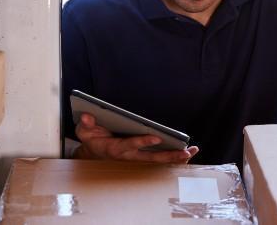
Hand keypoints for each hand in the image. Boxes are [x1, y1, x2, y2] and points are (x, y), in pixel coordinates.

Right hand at [74, 113, 197, 162]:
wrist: (94, 153)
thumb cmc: (93, 139)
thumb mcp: (84, 131)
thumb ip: (85, 124)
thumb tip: (88, 115)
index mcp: (115, 149)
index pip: (131, 145)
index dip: (142, 141)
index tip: (156, 137)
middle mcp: (129, 156)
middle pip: (151, 158)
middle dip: (169, 155)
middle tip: (185, 151)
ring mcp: (137, 158)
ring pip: (159, 160)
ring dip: (176, 157)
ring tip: (193, 151)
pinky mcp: (143, 157)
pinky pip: (160, 159)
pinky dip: (174, 157)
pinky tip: (188, 152)